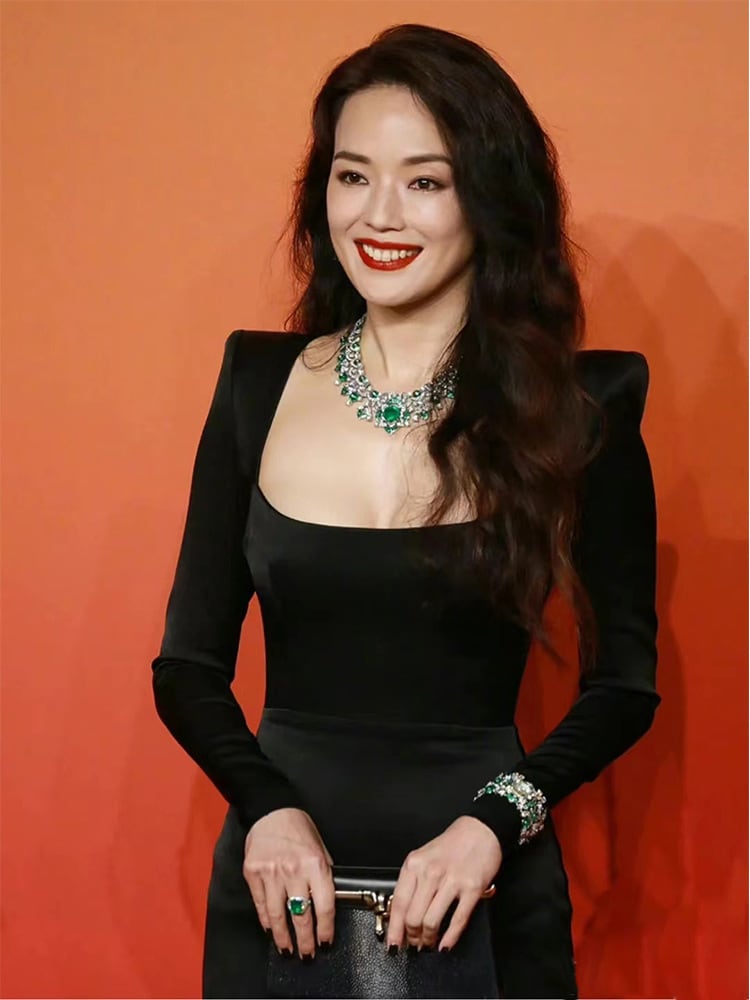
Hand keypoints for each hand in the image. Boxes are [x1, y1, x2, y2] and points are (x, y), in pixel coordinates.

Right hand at [243, 807, 334, 957]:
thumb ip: (323, 875)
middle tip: (308, 953)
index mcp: (315, 864)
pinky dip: (266, 920)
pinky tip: (271, 929)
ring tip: (288, 949)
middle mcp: (293, 870)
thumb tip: (328, 903)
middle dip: (306, 940)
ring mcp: (271, 873)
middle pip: (301, 915)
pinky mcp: (253, 873)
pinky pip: (260, 904)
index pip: (324, 905)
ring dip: (284, 937)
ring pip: (278, 915)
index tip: (326, 940)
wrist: (271, 811)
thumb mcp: (320, 848)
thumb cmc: (299, 828)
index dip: (325, 928)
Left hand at [386, 816, 501, 952]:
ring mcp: (452, 881)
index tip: (392, 943)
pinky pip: (458, 920)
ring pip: (431, 922)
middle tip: (413, 944)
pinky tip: (446, 944)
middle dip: (411, 937)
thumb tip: (401, 913)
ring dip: (428, 940)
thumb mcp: (423, 857)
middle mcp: (430, 872)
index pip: (398, 903)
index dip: (394, 929)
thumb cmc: (451, 845)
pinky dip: (450, 938)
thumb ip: (412, 882)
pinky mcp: (472, 889)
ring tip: (428, 944)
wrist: (479, 830)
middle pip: (413, 917)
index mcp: (415, 864)